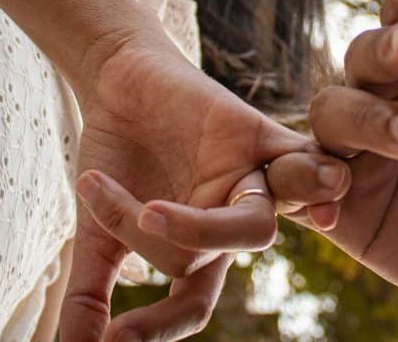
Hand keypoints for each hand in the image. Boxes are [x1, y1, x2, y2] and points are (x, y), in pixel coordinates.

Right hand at [60, 25, 350, 340]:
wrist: (121, 81)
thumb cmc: (115, 157)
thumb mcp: (96, 230)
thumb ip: (90, 290)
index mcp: (196, 250)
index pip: (191, 305)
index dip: (154, 327)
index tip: (112, 337)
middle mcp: (227, 222)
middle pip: (208, 262)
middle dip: (166, 248)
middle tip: (136, 218)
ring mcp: (247, 181)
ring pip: (255, 227)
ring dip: (204, 228)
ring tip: (149, 210)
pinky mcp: (260, 136)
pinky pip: (300, 159)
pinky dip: (307, 171)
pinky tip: (291, 177)